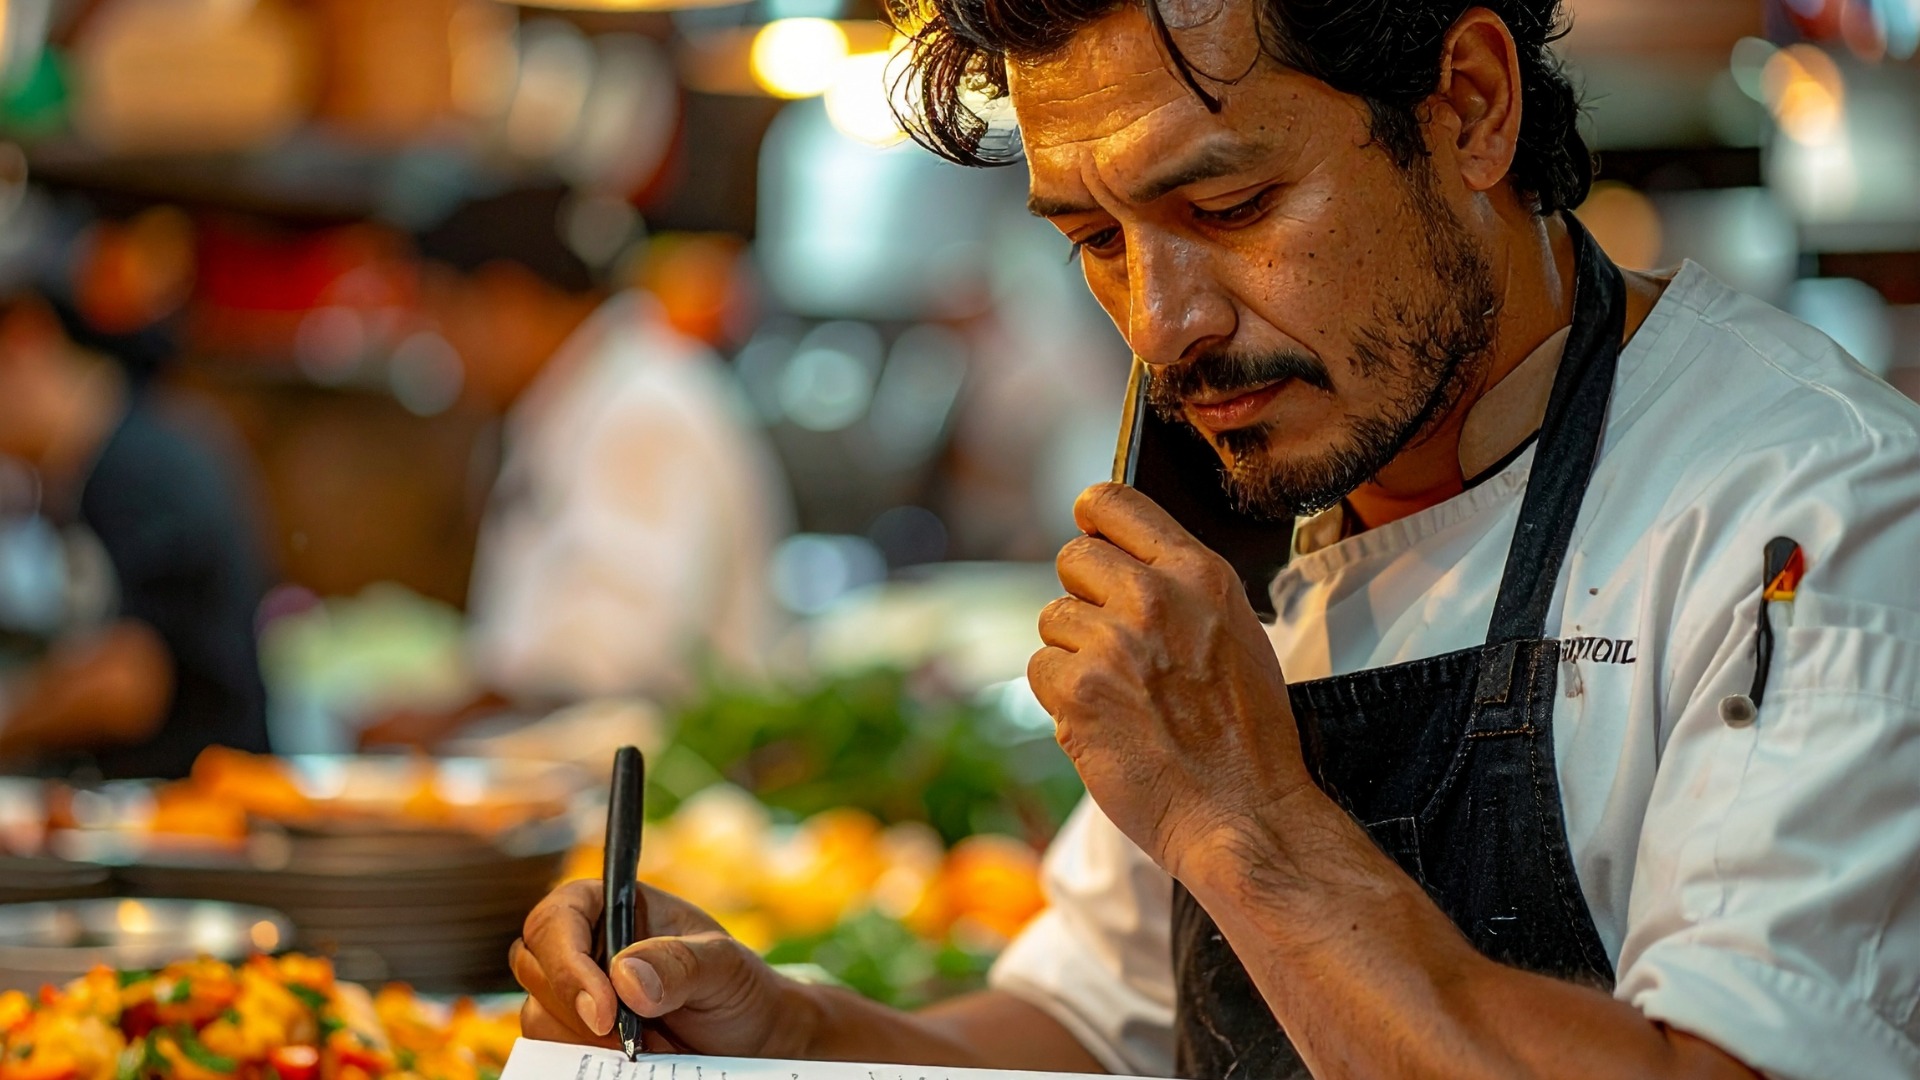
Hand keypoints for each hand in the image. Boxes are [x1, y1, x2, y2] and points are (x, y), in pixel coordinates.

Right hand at [511, 879, 814, 1057]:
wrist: (746, 1037)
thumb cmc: (735, 986)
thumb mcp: (722, 965)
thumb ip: (680, 963)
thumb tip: (626, 976)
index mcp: (610, 906)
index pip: (556, 918)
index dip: (567, 961)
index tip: (604, 1009)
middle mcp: (583, 944)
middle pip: (533, 965)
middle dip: (574, 1006)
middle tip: (629, 1036)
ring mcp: (573, 991)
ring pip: (536, 1013)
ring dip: (582, 1039)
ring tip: (646, 1045)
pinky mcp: (574, 1033)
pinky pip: (550, 1048)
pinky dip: (583, 1060)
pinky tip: (630, 1060)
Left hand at [1028, 483, 1313, 877]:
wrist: (1243, 813)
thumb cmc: (1246, 736)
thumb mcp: (1237, 633)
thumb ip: (1180, 589)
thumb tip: (1118, 561)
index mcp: (1199, 574)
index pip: (1115, 502)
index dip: (1091, 516)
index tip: (1087, 528)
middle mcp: (1154, 598)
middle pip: (1074, 559)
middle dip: (1085, 598)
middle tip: (1116, 646)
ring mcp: (1112, 643)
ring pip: (1053, 620)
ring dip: (1074, 654)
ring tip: (1123, 695)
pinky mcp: (1077, 691)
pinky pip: (1040, 670)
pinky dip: (1062, 699)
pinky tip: (1105, 722)